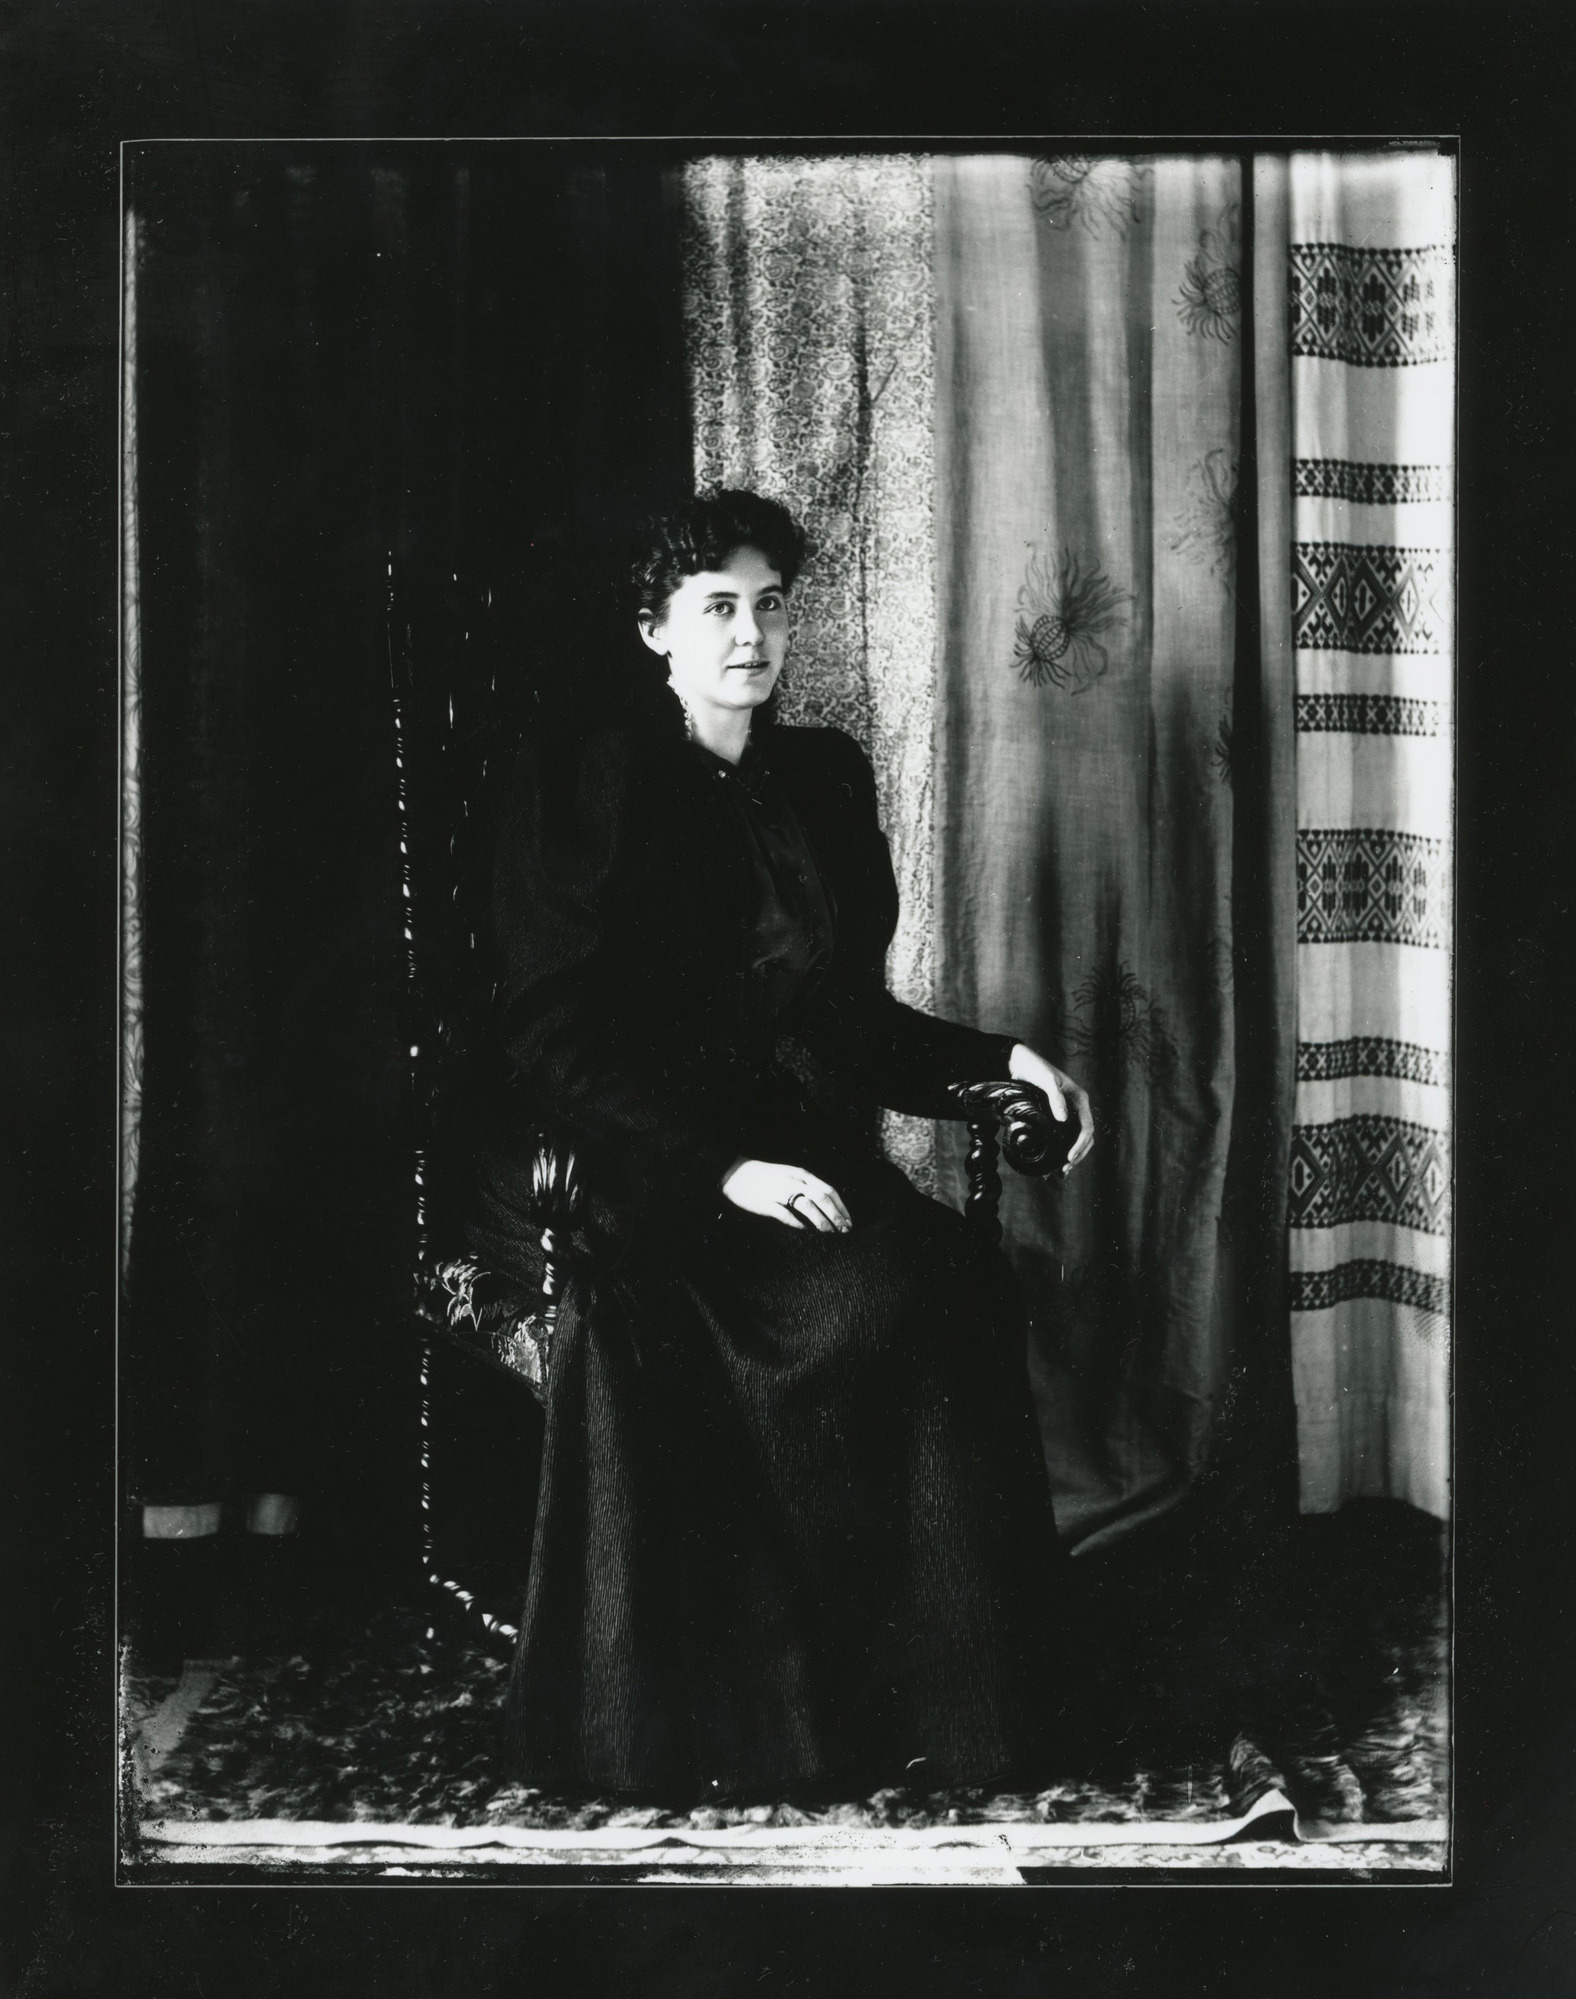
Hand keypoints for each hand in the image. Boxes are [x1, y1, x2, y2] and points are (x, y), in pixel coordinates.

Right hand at [720, 1158, 852, 1231]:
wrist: (734, 1173)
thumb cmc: (764, 1176)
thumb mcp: (789, 1175)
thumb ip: (806, 1187)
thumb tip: (825, 1204)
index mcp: (801, 1174)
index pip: (829, 1191)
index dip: (842, 1208)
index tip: (849, 1222)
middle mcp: (794, 1181)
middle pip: (823, 1199)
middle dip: (837, 1217)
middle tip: (845, 1232)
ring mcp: (780, 1192)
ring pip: (808, 1207)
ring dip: (822, 1223)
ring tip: (831, 1235)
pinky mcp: (767, 1204)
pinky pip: (787, 1216)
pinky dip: (800, 1225)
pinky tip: (808, 1234)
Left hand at [1007, 1044, 1095, 1175]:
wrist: (1019, 1063)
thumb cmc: (1034, 1068)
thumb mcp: (1046, 1080)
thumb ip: (1056, 1098)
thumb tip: (1063, 1120)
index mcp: (1079, 1100)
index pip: (1086, 1128)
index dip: (1080, 1145)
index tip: (1069, 1158)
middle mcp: (1075, 1108)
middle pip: (1084, 1138)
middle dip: (1076, 1155)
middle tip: (1063, 1170)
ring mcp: (1065, 1114)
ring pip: (1074, 1140)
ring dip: (1070, 1157)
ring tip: (1060, 1172)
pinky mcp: (1054, 1118)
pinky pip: (1061, 1138)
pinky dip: (1058, 1152)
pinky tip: (1051, 1165)